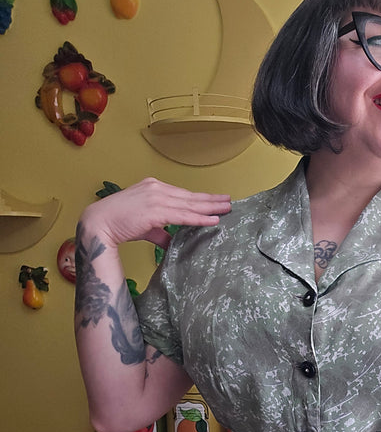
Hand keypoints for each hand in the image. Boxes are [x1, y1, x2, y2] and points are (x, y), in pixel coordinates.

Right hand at [79, 177, 230, 248]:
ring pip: (190, 204)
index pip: (183, 194)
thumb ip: (161, 232)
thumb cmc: (119, 223)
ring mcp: (156, 197)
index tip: (215, 201)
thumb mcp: (145, 225)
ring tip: (227, 209)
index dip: (200, 199)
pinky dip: (199, 218)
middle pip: (190, 196)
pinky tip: (213, 220)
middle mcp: (157, 188)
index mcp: (154, 187)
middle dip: (211, 200)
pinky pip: (183, 216)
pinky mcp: (155, 210)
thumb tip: (172, 243)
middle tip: (229, 201)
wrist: (99, 223)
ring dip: (210, 207)